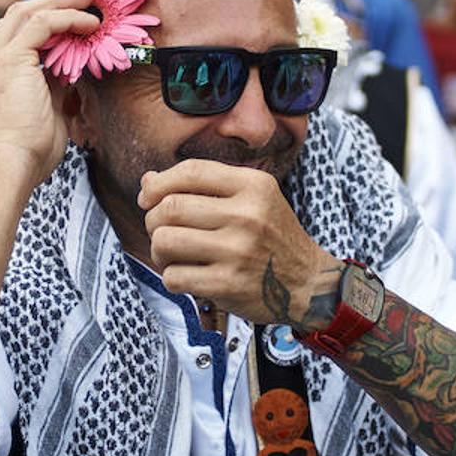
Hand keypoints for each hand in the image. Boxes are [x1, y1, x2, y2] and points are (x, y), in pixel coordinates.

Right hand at [0, 0, 98, 186]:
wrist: (11, 169)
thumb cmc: (28, 156)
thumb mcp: (41, 115)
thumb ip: (49, 89)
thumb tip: (67, 73)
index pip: (7, 39)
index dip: (38, 25)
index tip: (66, 23)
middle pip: (12, 18)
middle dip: (49, 4)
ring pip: (24, 13)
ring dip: (59, 2)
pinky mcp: (7, 60)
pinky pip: (41, 25)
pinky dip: (68, 18)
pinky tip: (90, 22)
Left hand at [138, 159, 342, 325]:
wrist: (308, 283)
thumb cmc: (270, 237)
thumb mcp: (250, 199)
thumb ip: (202, 187)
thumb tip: (147, 182)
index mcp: (254, 186)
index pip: (190, 171)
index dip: (159, 183)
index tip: (147, 197)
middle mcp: (248, 215)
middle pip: (170, 208)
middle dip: (154, 220)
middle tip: (163, 232)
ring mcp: (238, 251)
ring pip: (164, 241)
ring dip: (159, 251)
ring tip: (172, 255)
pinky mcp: (228, 285)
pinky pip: (173, 276)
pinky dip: (171, 277)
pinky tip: (187, 276)